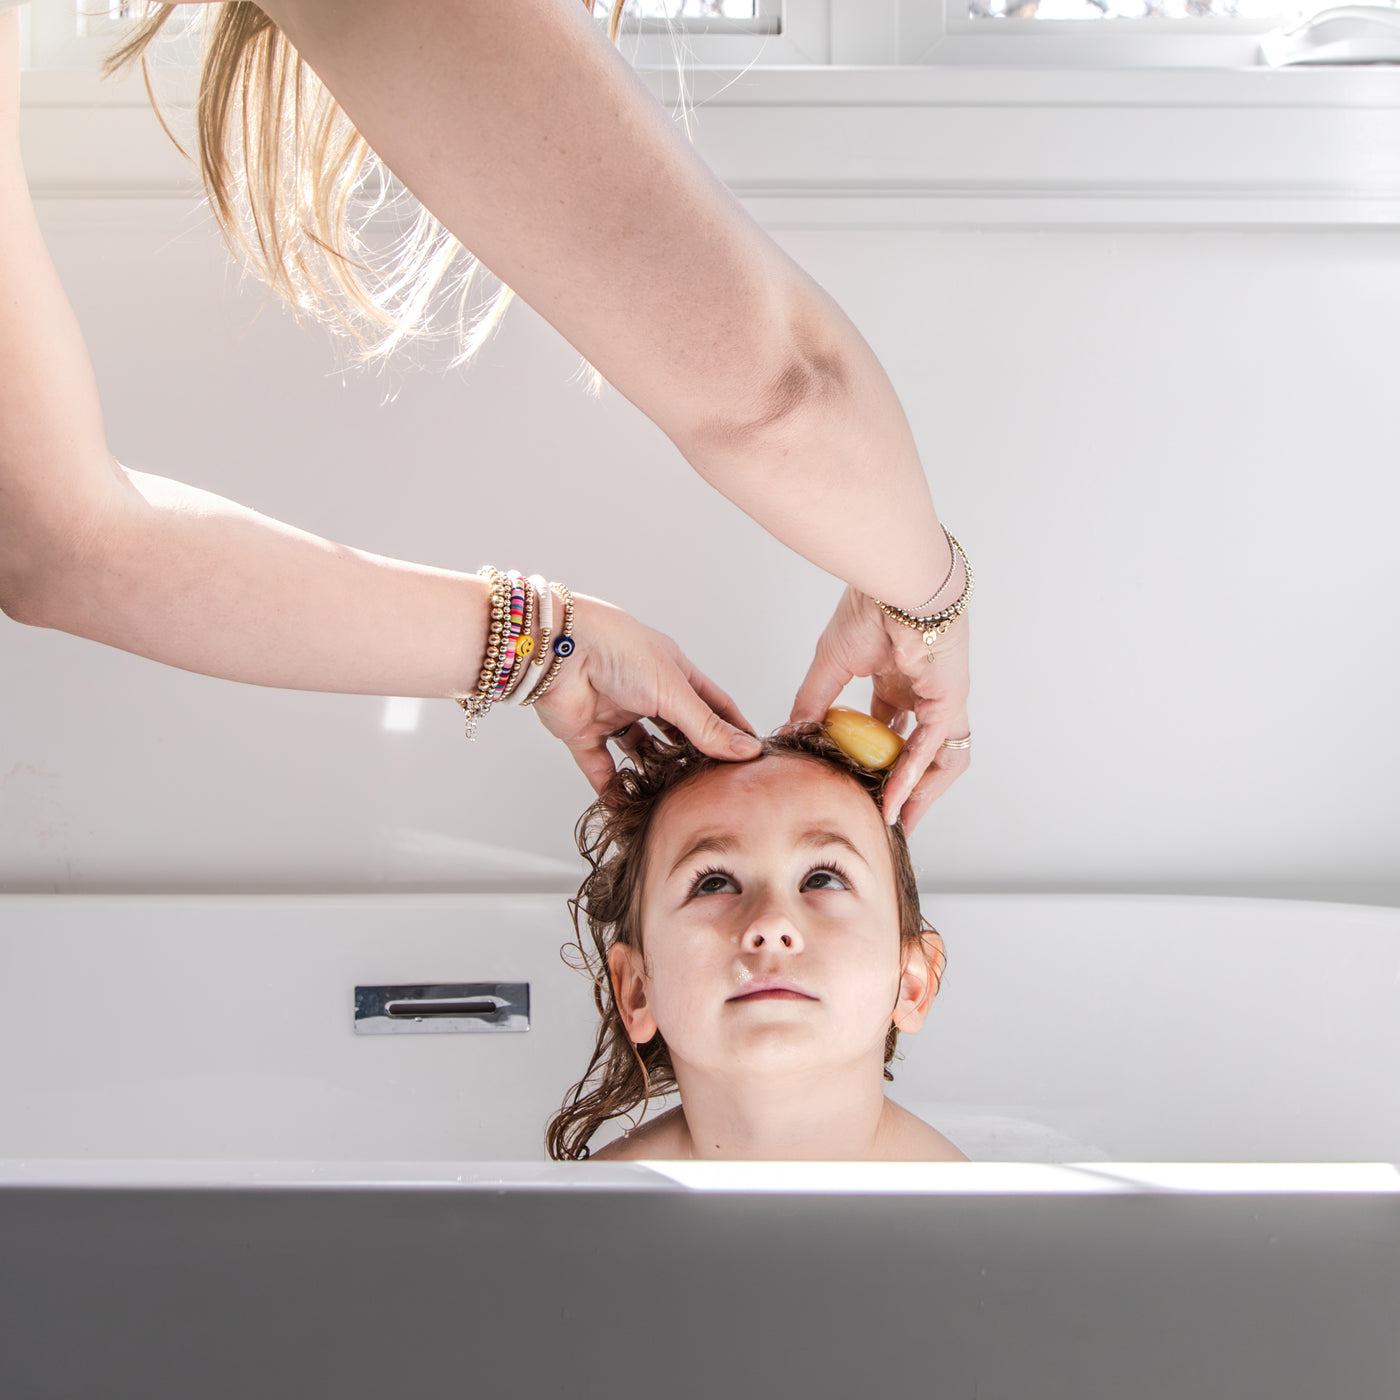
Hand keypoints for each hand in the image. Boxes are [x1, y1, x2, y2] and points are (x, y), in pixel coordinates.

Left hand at [533, 592, 760, 793]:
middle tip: (713, 784)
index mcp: (672, 673)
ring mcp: (614, 714)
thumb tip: (747, 750)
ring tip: (675, 798)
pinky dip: (612, 788)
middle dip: (692, 755)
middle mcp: (644, 693)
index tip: (751, 753)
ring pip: (640, 751)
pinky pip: (600, 768)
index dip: (731, 727)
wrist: (559, 649)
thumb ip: (707, 728)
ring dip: (654, 773)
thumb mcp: (674, 692)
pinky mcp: (584, 733)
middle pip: (676, 731)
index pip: (711, 704)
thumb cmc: (620, 650)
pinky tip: (628, 807)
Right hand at [790, 586, 970, 831]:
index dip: (877, 764)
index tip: (860, 789)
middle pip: (919, 753)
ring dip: (918, 792)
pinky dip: (911, 774)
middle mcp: (921, 695)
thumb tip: (792, 733)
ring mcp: (938, 700)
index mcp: (897, 682)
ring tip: (898, 820)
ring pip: (937, 759)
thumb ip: (812, 701)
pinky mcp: (947, 701)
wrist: (892, 586)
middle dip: (907, 788)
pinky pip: (930, 747)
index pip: (891, 733)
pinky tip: (892, 796)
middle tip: (889, 817)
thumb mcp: (830, 665)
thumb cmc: (867, 612)